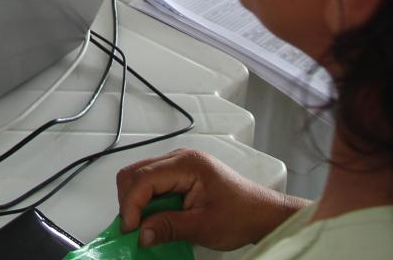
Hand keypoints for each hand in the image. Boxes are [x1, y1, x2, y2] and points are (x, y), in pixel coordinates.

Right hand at [116, 148, 304, 250]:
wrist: (264, 214)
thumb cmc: (242, 215)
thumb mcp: (204, 226)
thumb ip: (169, 227)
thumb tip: (140, 234)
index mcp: (186, 164)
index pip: (144, 178)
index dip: (131, 205)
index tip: (130, 231)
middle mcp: (179, 158)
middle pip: (135, 173)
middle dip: (129, 202)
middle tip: (134, 230)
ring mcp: (179, 165)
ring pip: (140, 177)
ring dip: (136, 202)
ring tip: (143, 227)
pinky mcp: (180, 175)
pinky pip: (152, 184)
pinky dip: (146, 202)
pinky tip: (154, 219)